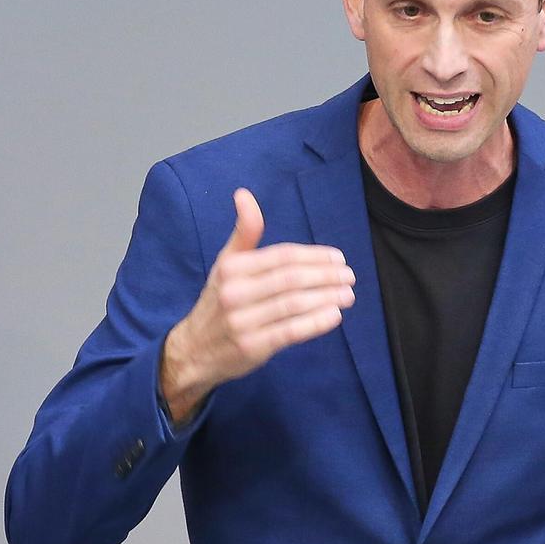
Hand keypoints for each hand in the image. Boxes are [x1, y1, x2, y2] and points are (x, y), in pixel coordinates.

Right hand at [160, 188, 354, 421]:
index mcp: (232, 268)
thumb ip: (244, 232)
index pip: (282, 256)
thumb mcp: (226, 264)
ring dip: (327, 298)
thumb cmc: (219, 301)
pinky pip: (290, 332)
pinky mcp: (252, 347)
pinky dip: (315, 323)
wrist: (195, 350)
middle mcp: (234, 293)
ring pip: (294, 305)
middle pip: (290, 279)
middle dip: (325, 276)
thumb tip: (244, 194)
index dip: (314, 256)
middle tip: (349, 276)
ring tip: (348, 294)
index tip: (338, 258)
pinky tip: (334, 315)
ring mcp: (242, 322)